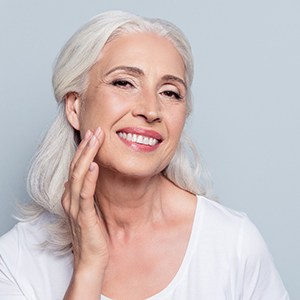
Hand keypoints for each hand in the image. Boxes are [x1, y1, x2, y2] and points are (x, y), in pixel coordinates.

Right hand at [62, 127, 107, 298]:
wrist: (91, 259)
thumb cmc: (93, 232)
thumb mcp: (91, 208)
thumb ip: (89, 192)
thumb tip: (94, 176)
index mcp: (72, 196)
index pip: (76, 167)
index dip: (84, 150)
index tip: (94, 135)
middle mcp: (70, 198)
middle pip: (76, 166)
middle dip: (86, 147)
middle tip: (96, 130)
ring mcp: (75, 207)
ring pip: (78, 175)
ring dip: (87, 155)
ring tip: (95, 139)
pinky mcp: (83, 216)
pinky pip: (85, 194)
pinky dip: (89, 178)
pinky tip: (94, 165)